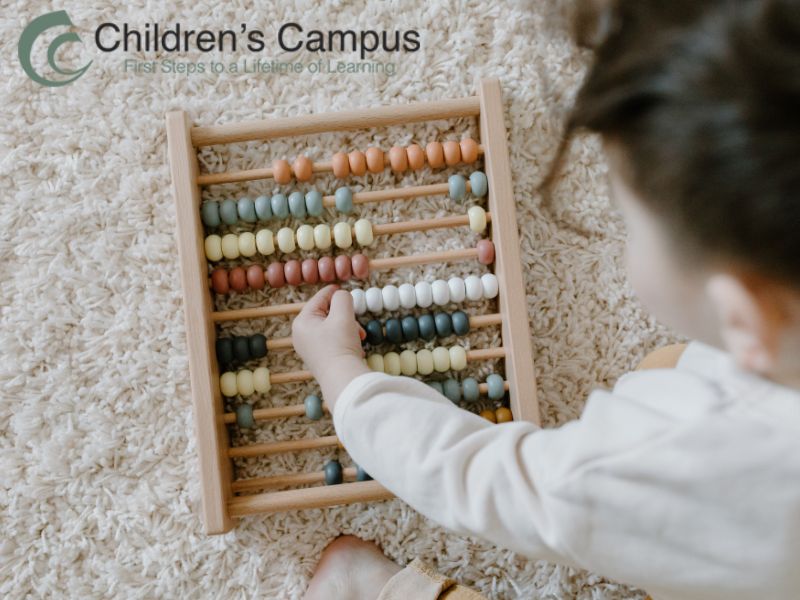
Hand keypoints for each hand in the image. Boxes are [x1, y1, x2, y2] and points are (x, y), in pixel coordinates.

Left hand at [292, 285, 371, 409]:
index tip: (343, 287)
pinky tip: (356, 346)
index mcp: (302, 322)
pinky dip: (345, 339)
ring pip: (332, 328)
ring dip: (348, 327)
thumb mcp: (343, 314)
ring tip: (359, 336)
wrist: (343, 380)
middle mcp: (301, 335)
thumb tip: (342, 296)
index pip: (319, 299)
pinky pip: (333, 341)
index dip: (333, 291)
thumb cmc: (340, 345)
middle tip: (357, 322)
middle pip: (326, 314)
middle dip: (345, 315)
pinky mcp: (320, 359)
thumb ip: (342, 298)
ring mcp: (309, 349)